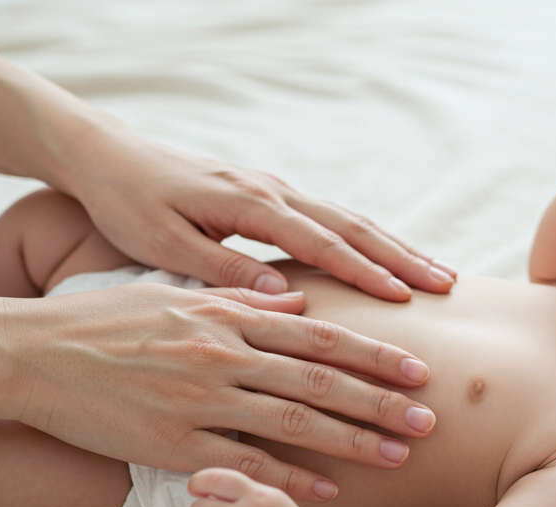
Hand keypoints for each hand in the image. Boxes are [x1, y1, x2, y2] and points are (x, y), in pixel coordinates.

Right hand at [10, 281, 437, 501]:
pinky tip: (328, 492)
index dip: (375, 354)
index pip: (320, 336)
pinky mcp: (174, 443)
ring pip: (294, 422)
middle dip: (382, 403)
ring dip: (353, 442)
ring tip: (400, 456)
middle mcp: (224, 355)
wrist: (30, 353)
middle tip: (432, 420)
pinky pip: (245, 463)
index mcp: (228, 317)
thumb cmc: (102, 320)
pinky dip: (290, 478)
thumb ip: (238, 300)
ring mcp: (200, 401)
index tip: (419, 369)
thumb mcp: (174, 294)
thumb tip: (294, 304)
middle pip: (321, 381)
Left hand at [65, 129, 456, 302]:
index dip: (366, 274)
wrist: (106, 156)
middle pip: (352, 227)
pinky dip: (367, 240)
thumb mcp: (163, 244)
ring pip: (348, 220)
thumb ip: (223, 269)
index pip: (322, 244)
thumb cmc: (127, 204)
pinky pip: (330, 219)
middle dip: (402, 258)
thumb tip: (283, 297)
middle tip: (448, 287)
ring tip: (437, 275)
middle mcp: (272, 192)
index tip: (406, 300)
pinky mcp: (268, 196)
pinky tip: (387, 259)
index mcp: (250, 204)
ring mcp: (274, 190)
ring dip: (394, 247)